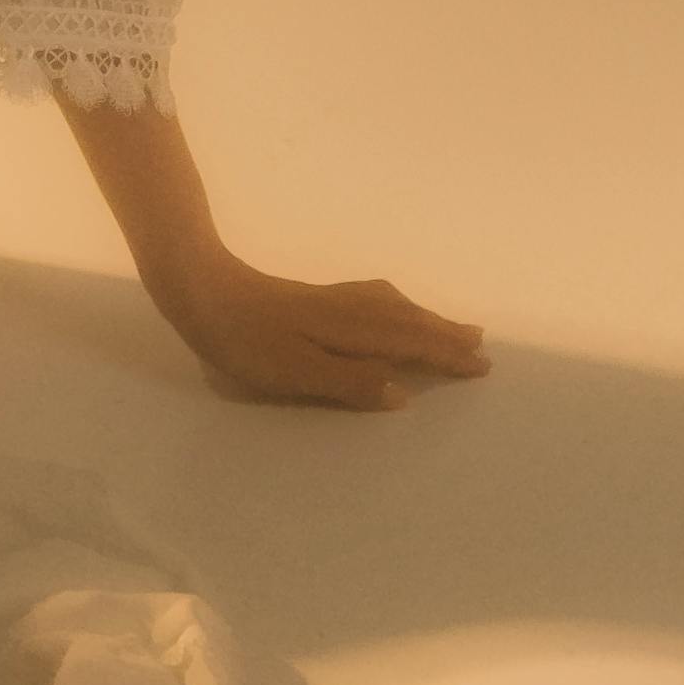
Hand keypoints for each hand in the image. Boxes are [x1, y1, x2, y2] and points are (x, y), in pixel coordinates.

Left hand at [149, 249, 490, 410]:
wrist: (202, 291)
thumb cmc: (246, 342)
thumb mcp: (295, 372)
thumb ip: (349, 382)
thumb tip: (403, 393)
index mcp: (350, 330)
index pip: (409, 342)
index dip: (444, 354)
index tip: (480, 365)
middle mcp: (349, 309)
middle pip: (407, 319)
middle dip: (444, 333)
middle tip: (481, 345)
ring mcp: (331, 299)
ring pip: (393, 307)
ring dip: (425, 317)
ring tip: (452, 328)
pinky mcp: (314, 297)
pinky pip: (376, 300)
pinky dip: (399, 307)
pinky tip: (394, 310)